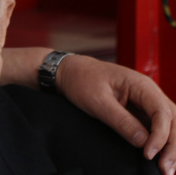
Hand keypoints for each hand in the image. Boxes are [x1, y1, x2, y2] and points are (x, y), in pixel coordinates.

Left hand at [56, 54, 175, 174]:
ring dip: (171, 146)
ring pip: (170, 125)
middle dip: (172, 146)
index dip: (160, 136)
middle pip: (173, 120)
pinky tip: (161, 156)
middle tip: (166, 169)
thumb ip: (121, 121)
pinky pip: (158, 127)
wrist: (71, 72)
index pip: (162, 112)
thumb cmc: (82, 80)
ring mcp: (147, 102)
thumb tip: (143, 142)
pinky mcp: (141, 111)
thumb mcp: (97, 102)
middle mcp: (149, 93)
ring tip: (167, 168)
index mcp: (141, 85)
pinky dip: (162, 142)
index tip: (149, 154)